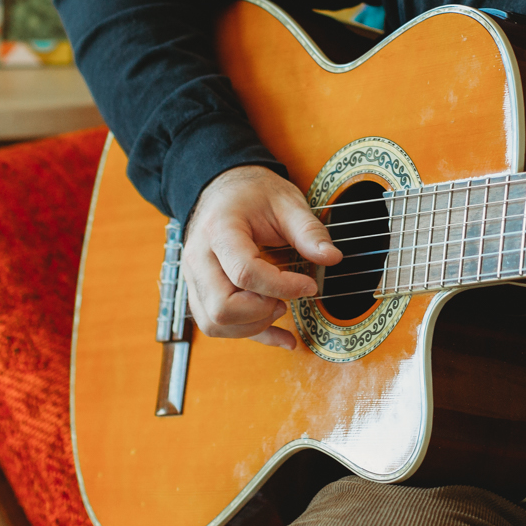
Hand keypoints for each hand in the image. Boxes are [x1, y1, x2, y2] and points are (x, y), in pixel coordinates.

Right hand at [182, 165, 340, 348]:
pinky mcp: (199, 290)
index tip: (309, 286)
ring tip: (279, 307)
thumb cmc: (252, 194)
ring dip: (253, 326)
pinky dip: (249, 335)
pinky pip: (215, 325)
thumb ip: (308, 230)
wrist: (223, 189)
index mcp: (219, 230)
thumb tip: (332, 258)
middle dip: (262, 311)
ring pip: (214, 322)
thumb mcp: (287, 202)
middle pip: (222, 306)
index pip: (245, 273)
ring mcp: (193, 276)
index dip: (282, 286)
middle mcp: (198, 257)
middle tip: (287, 298)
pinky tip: (281, 337)